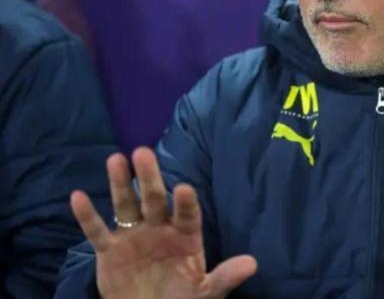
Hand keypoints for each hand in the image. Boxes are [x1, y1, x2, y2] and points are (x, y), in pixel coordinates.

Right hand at [71, 147, 256, 298]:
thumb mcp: (205, 292)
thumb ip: (225, 277)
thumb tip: (253, 263)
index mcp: (186, 235)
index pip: (187, 214)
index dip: (186, 202)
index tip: (185, 188)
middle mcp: (160, 228)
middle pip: (154, 199)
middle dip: (150, 177)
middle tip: (143, 152)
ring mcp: (133, 236)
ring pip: (126, 205)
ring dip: (120, 184)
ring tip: (115, 159)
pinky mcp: (109, 250)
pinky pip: (96, 230)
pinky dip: (87, 215)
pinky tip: (78, 196)